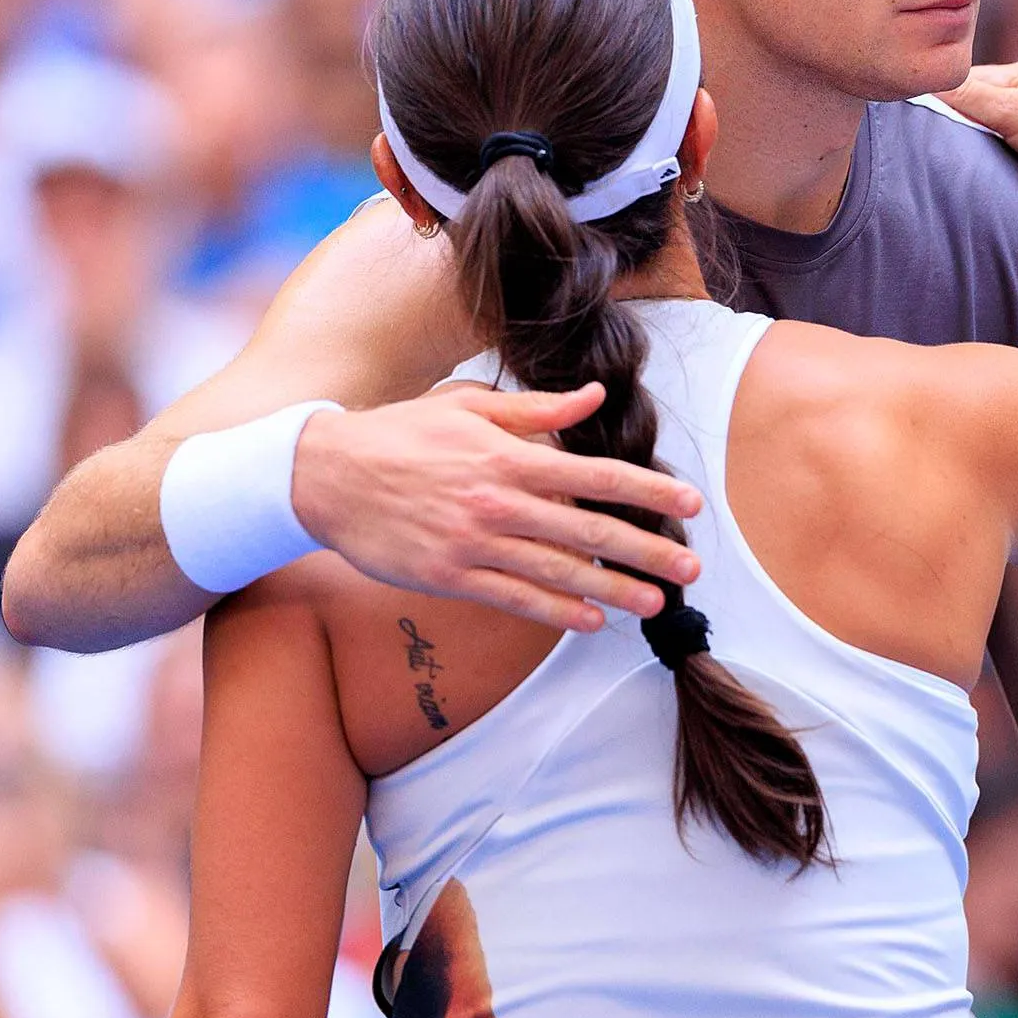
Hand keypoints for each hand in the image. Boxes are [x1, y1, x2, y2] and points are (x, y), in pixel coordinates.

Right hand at [290, 386, 702, 630]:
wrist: (326, 476)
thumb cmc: (400, 435)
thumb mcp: (467, 407)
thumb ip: (535, 410)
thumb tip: (594, 396)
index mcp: (508, 456)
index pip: (595, 474)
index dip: (647, 490)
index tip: (689, 503)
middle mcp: (499, 502)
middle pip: (588, 529)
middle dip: (646, 549)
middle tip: (691, 567)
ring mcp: (475, 543)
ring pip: (559, 571)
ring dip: (613, 589)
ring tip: (655, 603)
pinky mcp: (451, 576)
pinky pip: (515, 598)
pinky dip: (557, 611)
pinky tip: (591, 621)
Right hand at [937, 62, 1017, 207]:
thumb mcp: (1012, 110)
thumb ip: (969, 96)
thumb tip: (928, 79)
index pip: (962, 80)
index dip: (936, 94)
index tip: (909, 113)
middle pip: (978, 103)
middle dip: (954, 118)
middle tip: (924, 140)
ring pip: (996, 126)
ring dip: (977, 139)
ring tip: (953, 157)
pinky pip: (1014, 147)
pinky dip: (999, 154)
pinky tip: (991, 170)